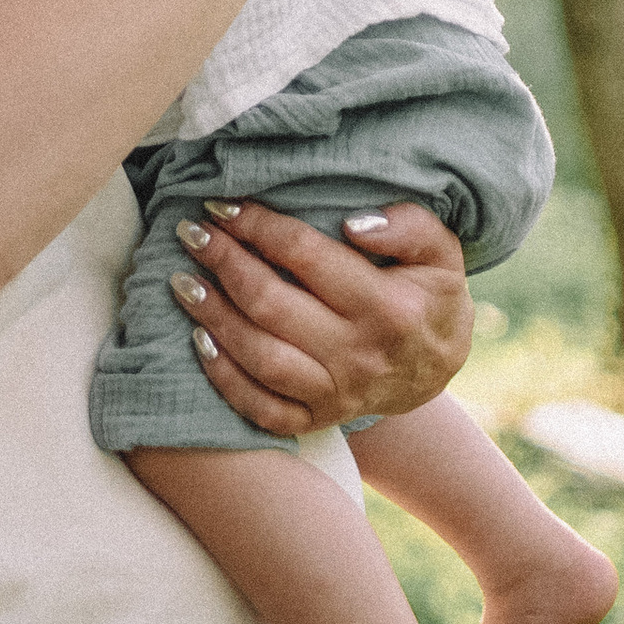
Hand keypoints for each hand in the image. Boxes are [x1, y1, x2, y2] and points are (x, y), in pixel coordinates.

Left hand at [169, 201, 472, 437]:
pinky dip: (224, 378)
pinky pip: (261, 408)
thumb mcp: (442, 255)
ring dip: (213, 315)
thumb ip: (410, 227)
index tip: (222, 204)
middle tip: (191, 232)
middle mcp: (358, 354)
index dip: (258, 225)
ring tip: (181, 280)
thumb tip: (353, 223)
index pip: (307, 255)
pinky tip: (198, 341)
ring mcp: (335, 393)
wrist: (436, 369)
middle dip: (223, 262)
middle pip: (271, 304)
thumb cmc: (429, 296)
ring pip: (260, 357)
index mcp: (388, 307)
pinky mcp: (316, 419)